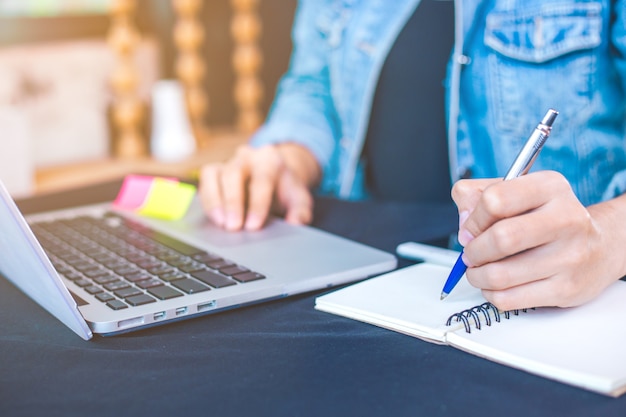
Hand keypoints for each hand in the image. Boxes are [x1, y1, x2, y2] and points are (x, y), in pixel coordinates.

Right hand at [199, 143, 319, 230]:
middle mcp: (247, 157)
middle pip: (234, 173)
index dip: (257, 204)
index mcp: (271, 160)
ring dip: (215, 201)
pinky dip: (208, 200)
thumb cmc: (286, 190)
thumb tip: (296, 222)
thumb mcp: (300, 198)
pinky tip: (215, 219)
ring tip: (221, 224)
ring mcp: (229, 161)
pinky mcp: (215, 170)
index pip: (262, 180)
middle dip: (233, 202)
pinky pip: (205, 181)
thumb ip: (301, 210)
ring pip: (214, 174)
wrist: (276, 178)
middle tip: (234, 228)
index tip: (254, 226)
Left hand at [451, 171, 625, 309]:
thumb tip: (463, 222)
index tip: (469, 229)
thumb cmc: (548, 218)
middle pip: (501, 238)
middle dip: (473, 250)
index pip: (496, 200)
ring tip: (478, 270)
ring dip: (477, 275)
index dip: (472, 219)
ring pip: (500, 275)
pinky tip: (495, 285)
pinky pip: (509, 298)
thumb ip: (477, 196)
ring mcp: (569, 256)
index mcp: (550, 187)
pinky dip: (491, 293)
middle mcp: (566, 219)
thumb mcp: (517, 192)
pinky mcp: (566, 289)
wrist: (600, 247)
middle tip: (471, 253)